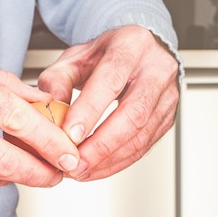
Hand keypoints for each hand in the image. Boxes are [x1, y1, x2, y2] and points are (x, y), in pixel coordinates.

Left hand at [37, 25, 178, 180]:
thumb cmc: (106, 55)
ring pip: (141, 136)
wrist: (138, 52)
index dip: (90, 110)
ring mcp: (165, 97)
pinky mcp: (167, 119)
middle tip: (75, 163)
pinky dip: (117, 163)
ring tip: (80, 170)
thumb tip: (50, 110)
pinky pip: (143, 148)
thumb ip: (57, 80)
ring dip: (108, 160)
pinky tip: (95, 169)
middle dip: (101, 145)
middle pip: (133, 114)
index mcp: (131, 46)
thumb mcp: (75, 57)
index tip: (69, 135)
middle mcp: (156, 70)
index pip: (111, 80)